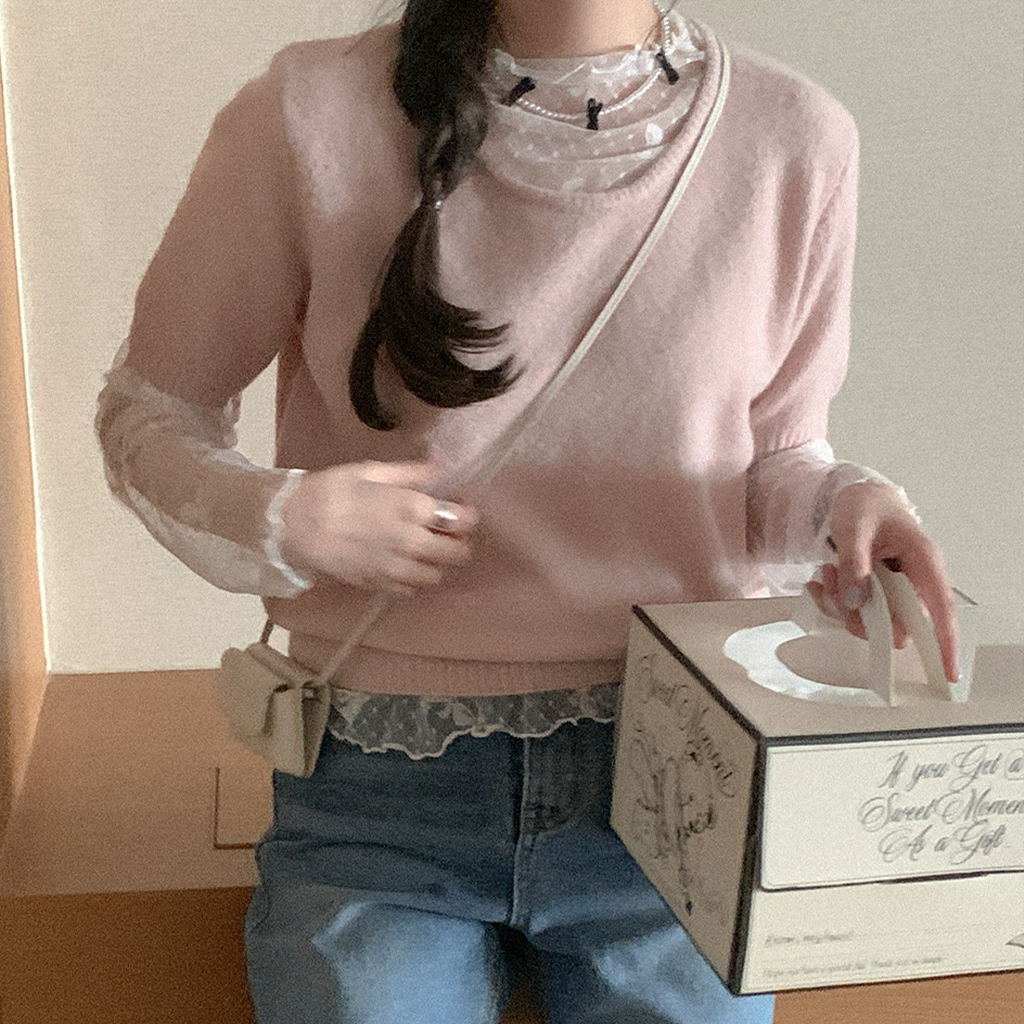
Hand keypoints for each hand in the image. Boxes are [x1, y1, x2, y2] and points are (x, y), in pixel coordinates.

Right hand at [280, 461, 477, 596]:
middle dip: (459, 541)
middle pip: (458, 553)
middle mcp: (411, 542)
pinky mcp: (380, 586)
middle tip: (447, 531)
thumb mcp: (371, 471)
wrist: (293, 527)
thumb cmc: (330, 491)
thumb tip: (441, 468)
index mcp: (412, 508)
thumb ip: (411, 473)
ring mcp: (396, 569)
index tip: (460, 508)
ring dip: (437, 562)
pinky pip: (412, 589)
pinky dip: (414, 579)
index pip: (462, 519)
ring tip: (424, 548)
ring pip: (437, 575)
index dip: (467, 514)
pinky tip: (403, 563)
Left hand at [806, 480, 957, 680]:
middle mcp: (913, 578)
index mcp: (923, 560)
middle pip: (897, 622)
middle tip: (834, 584)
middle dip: (861, 615)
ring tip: (827, 571)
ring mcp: (894, 587)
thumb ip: (854, 564)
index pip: (941, 608)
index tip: (948, 673)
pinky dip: (834, 599)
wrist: (856, 496)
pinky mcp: (875, 591)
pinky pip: (855, 610)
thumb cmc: (864, 506)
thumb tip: (856, 602)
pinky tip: (820, 578)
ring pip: (872, 619)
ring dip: (842, 604)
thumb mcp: (854, 529)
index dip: (945, 642)